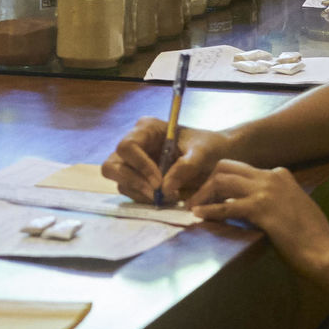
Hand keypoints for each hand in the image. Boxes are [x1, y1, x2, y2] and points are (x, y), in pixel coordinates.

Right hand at [104, 118, 231, 206]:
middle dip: (133, 182)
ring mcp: (133, 162)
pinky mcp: (137, 178)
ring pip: (120, 181)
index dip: (139, 166)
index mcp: (147, 129)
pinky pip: (131, 192)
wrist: (216, 157)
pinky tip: (166, 198)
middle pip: (112, 165)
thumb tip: (165, 188)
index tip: (159, 182)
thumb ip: (186, 167)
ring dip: (141, 194)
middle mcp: (135, 144)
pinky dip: (145, 199)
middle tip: (156, 195)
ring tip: (168, 198)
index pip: (127, 146)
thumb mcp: (203, 153)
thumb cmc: (209, 147)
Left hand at [188, 160, 328, 275]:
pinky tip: (199, 216)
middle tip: (198, 199)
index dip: (223, 181)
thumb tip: (250, 205)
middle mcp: (271, 176)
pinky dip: (209, 211)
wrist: (324, 251)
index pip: (241, 169)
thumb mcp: (292, 206)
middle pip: (226, 167)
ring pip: (222, 180)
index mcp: (279, 174)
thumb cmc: (311, 235)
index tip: (212, 194)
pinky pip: (226, 206)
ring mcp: (266, 191)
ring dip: (204, 194)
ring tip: (194, 207)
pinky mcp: (261, 209)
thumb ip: (273, 199)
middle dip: (208, 181)